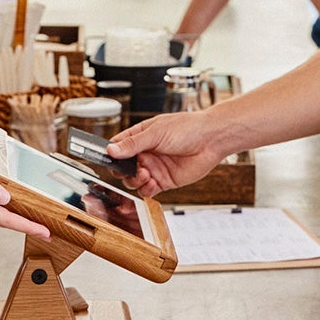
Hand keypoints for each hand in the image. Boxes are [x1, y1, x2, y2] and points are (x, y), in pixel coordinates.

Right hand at [0, 136, 48, 239]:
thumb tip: (5, 200)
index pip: (2, 219)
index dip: (25, 225)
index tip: (42, 231)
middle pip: (0, 222)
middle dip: (24, 226)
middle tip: (46, 232)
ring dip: (14, 221)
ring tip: (33, 224)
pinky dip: (2, 212)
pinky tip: (10, 210)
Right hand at [106, 113, 221, 197]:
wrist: (210, 140)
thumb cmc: (187, 128)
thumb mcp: (156, 133)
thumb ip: (133, 144)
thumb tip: (111, 150)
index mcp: (141, 137)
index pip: (118, 147)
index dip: (112, 154)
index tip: (110, 159)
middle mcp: (146, 153)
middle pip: (124, 168)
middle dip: (123, 171)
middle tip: (130, 169)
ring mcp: (155, 168)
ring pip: (134, 181)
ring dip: (135, 180)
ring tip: (145, 174)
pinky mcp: (165, 181)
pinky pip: (148, 190)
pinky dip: (146, 190)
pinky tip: (152, 183)